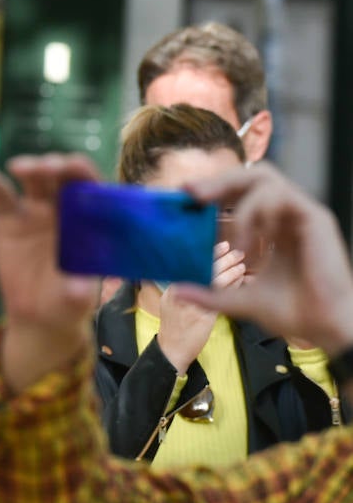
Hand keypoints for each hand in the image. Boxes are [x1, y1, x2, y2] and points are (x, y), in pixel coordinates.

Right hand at [0, 155, 100, 390]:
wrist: (38, 314)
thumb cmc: (67, 303)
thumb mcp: (77, 299)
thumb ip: (79, 289)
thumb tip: (80, 286)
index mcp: (88, 221)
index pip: (90, 189)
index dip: (83, 174)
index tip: (74, 165)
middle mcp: (64, 209)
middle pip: (61, 178)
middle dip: (56, 167)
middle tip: (47, 167)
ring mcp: (36, 211)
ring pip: (34, 181)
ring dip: (29, 168)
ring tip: (18, 167)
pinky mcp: (10, 219)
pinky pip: (1, 197)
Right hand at [156, 241, 244, 371]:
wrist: (172, 350)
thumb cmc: (175, 325)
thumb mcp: (174, 302)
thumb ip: (187, 286)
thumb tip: (208, 268)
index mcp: (173, 287)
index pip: (192, 263)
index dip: (209, 253)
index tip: (221, 245)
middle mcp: (180, 293)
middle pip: (204, 269)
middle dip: (223, 259)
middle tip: (237, 253)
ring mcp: (192, 304)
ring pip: (215, 281)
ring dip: (231, 271)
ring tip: (241, 265)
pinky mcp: (204, 316)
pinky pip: (222, 297)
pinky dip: (232, 286)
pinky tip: (241, 281)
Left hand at [178, 163, 352, 354]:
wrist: (325, 326)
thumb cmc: (292, 312)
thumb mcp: (239, 300)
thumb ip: (210, 294)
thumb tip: (176, 291)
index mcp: (270, 228)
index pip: (240, 194)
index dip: (213, 191)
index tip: (182, 198)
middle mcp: (285, 215)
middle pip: (250, 176)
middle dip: (217, 181)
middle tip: (189, 192)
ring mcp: (300, 214)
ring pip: (264, 177)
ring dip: (236, 199)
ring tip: (228, 235)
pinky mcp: (314, 218)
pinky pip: (280, 195)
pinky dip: (257, 212)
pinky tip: (250, 243)